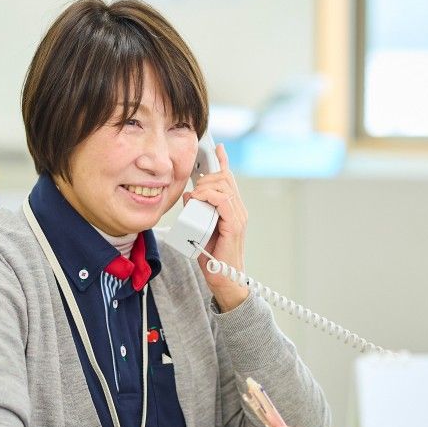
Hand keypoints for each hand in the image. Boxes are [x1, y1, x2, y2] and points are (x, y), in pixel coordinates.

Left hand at [182, 143, 248, 311]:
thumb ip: (196, 210)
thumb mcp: (200, 227)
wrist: (223, 277)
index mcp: (232, 208)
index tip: (217, 148)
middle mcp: (239, 209)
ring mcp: (238, 216)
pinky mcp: (235, 224)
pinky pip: (223, 200)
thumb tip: (188, 194)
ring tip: (195, 197)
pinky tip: (199, 199)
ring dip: (205, 186)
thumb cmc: (212, 256)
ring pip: (223, 186)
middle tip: (194, 186)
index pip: (229, 179)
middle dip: (207, 175)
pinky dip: (209, 196)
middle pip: (225, 178)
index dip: (223, 162)